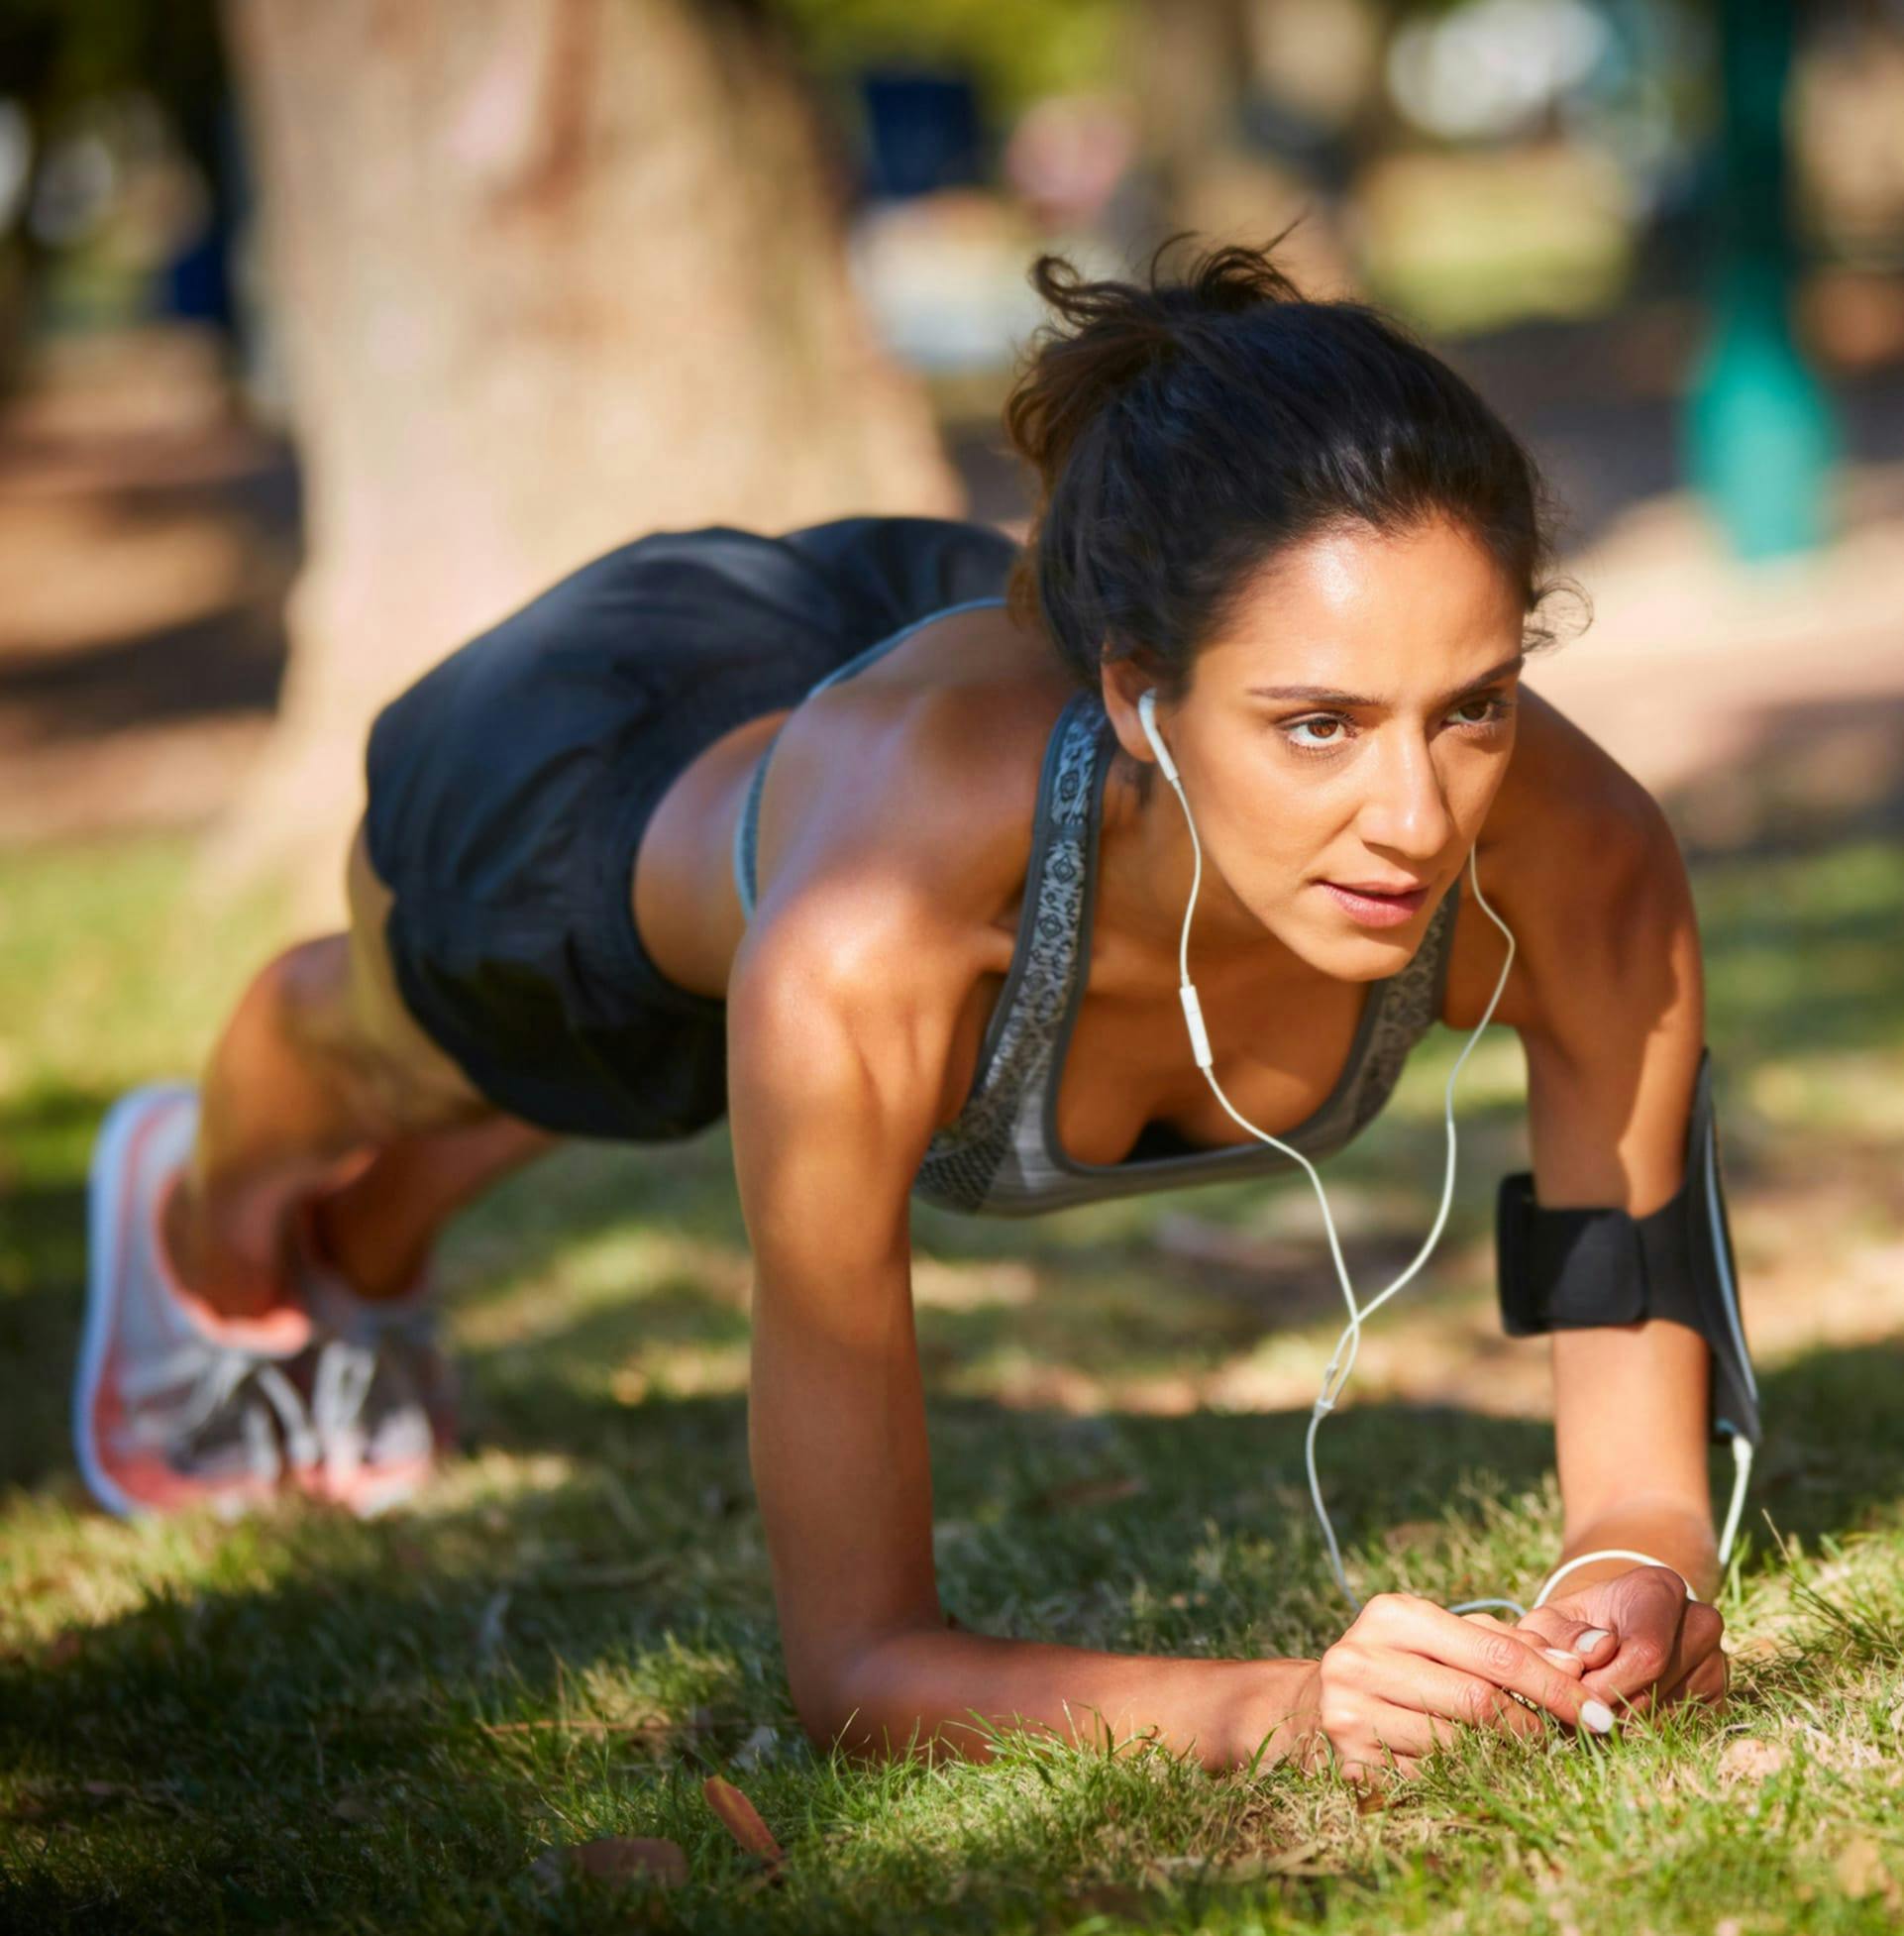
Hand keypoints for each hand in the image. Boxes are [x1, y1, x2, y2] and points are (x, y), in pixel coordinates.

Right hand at [1302, 1593, 1614, 1783]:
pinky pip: (1430, 1780)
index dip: (1555, 1686)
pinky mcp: (1350, 1761)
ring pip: (1458, 1747)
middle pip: (1479, 1703)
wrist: (1318, 1698)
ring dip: (1502, 1756)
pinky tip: (1475, 1771)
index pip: (1495, 1653)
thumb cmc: (1402, 1661)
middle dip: (1534, 1726)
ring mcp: (1350, 1711)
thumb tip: (1582, 1660)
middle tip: (1566, 1740)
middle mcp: (1362, 1657)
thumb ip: (1509, 1644)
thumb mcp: (1444, 1636)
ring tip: (1523, 1754)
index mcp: (1393, 1614)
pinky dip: (1463, 1778)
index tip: (1601, 1715)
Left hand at [1513, 1566, 1726, 1719]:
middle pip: (1654, 1690)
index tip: (1576, 1693)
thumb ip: (1558, 1637)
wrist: (1611, 1631)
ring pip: (1666, 1716)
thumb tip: (1587, 1659)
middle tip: (1576, 1710)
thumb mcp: (1550, 1621)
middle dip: (1608, 1709)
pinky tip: (1621, 1714)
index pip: (1646, 1653)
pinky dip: (1644, 1732)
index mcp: (1660, 1589)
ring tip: (1593, 1708)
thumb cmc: (1575, 1626)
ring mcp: (1715, 1662)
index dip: (1607, 1684)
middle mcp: (1699, 1622)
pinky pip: (1680, 1730)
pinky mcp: (1719, 1698)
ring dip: (1622, 1725)